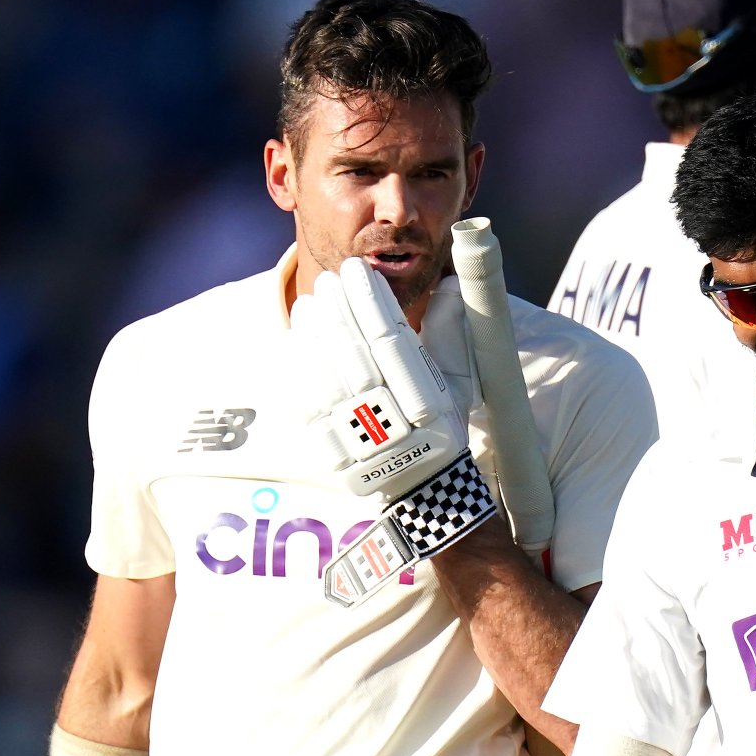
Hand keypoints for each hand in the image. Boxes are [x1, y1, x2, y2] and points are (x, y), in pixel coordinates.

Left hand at [302, 259, 468, 503]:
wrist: (420, 485)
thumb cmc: (441, 424)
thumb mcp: (459, 383)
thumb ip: (451, 336)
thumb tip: (447, 287)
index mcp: (429, 401)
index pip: (394, 340)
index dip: (372, 301)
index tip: (358, 270)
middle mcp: (393, 419)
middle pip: (356, 354)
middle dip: (338, 310)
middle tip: (329, 279)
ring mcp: (359, 438)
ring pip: (328, 376)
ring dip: (315, 335)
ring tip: (310, 302)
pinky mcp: (333, 450)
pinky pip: (309, 404)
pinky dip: (300, 369)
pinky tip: (297, 340)